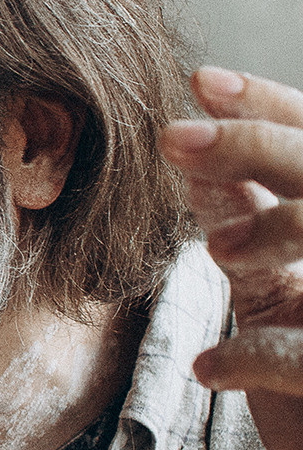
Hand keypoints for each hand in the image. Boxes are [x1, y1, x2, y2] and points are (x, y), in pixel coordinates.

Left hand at [162, 68, 302, 449]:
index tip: (202, 79)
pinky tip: (210, 370)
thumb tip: (192, 157)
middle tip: (175, 134)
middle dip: (260, 146)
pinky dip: (256, 357)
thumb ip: (246, 227)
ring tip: (217, 249)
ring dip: (274, 233)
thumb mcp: (274, 300)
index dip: (271, 111)